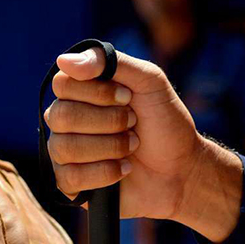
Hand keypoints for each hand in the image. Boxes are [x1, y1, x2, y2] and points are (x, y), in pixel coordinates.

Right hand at [45, 47, 242, 241]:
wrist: (183, 170)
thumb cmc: (165, 123)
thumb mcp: (149, 81)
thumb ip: (110, 62)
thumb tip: (64, 60)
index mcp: (80, 92)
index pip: (62, 84)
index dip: (97, 92)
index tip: (128, 97)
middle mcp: (66, 121)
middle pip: (61, 116)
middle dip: (107, 122)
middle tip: (134, 124)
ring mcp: (64, 153)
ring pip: (64, 148)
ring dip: (109, 147)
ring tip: (132, 147)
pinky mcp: (70, 183)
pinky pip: (69, 177)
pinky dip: (105, 173)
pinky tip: (123, 169)